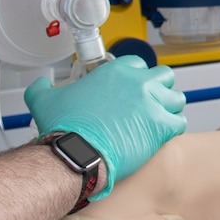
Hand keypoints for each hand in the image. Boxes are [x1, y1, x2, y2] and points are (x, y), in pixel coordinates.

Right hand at [24, 55, 187, 196]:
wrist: (76, 154)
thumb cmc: (65, 129)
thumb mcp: (45, 100)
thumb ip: (42, 87)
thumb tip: (40, 83)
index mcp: (116, 72)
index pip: (138, 65)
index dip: (136, 78)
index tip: (132, 90)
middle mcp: (138, 83)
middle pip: (163, 76)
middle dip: (158, 87)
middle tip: (149, 103)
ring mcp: (152, 104)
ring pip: (176, 98)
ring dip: (169, 108)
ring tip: (157, 120)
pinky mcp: (161, 126)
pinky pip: (179, 122)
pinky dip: (172, 128)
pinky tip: (160, 135)